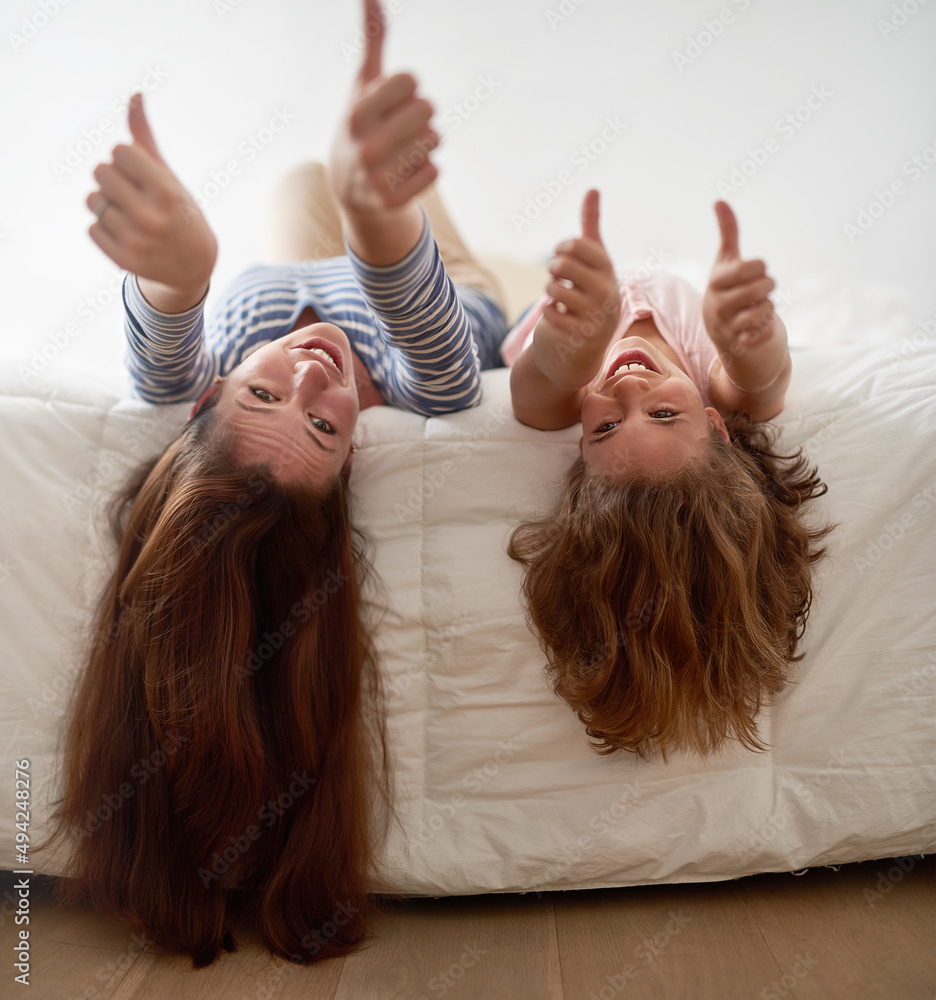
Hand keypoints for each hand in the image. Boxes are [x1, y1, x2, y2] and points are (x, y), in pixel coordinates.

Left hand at [87, 93, 216, 311]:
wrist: (194, 266)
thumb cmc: (179, 211)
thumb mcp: (167, 175)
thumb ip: (144, 137)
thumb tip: (135, 94)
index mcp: (164, 189)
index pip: (118, 150)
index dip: (128, 160)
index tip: (143, 176)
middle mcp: (149, 215)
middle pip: (100, 172)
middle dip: (114, 179)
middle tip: (135, 196)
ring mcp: (135, 239)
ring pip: (92, 200)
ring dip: (106, 204)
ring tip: (130, 216)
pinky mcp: (123, 259)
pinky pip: (92, 228)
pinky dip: (105, 229)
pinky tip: (127, 235)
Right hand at [329, 0, 438, 215]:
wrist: (350, 190)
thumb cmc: (363, 126)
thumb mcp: (363, 85)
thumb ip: (372, 40)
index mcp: (356, 113)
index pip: (411, 81)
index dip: (408, 90)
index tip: (391, 103)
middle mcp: (365, 147)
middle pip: (428, 110)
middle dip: (420, 116)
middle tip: (399, 130)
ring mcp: (378, 178)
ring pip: (434, 141)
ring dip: (424, 144)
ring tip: (399, 153)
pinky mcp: (392, 202)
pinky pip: (435, 171)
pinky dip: (425, 171)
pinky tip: (403, 175)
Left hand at [531, 189, 621, 390]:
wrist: (582, 345)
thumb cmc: (586, 294)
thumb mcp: (590, 261)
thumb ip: (591, 226)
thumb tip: (593, 188)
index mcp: (608, 270)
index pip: (577, 246)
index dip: (562, 249)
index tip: (562, 256)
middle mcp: (607, 292)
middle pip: (562, 265)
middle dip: (553, 270)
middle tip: (558, 279)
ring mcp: (595, 315)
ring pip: (554, 289)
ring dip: (550, 293)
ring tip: (560, 300)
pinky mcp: (580, 335)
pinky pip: (550, 312)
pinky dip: (548, 313)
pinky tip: (559, 317)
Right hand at [702, 201, 777, 357]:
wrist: (725, 337)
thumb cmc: (730, 293)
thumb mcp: (727, 264)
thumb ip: (727, 233)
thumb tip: (719, 200)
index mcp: (717, 282)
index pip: (755, 266)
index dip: (760, 268)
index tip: (751, 274)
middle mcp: (718, 305)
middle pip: (764, 286)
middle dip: (766, 288)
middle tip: (756, 294)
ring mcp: (728, 327)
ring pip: (766, 308)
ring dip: (767, 309)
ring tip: (754, 311)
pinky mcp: (740, 346)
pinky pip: (764, 332)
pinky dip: (765, 329)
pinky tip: (755, 329)